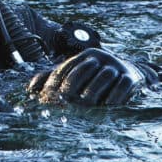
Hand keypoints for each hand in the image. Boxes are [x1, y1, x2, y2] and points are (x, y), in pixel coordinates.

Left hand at [27, 48, 161, 105]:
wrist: (130, 73)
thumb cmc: (95, 77)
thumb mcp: (75, 75)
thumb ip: (53, 79)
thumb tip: (30, 88)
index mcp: (85, 55)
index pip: (68, 66)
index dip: (56, 80)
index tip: (48, 95)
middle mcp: (101, 57)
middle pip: (85, 68)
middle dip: (74, 84)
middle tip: (66, 99)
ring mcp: (116, 66)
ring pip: (104, 76)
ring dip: (94, 90)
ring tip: (86, 103)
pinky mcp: (131, 77)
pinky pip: (123, 85)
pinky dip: (115, 95)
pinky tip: (107, 105)